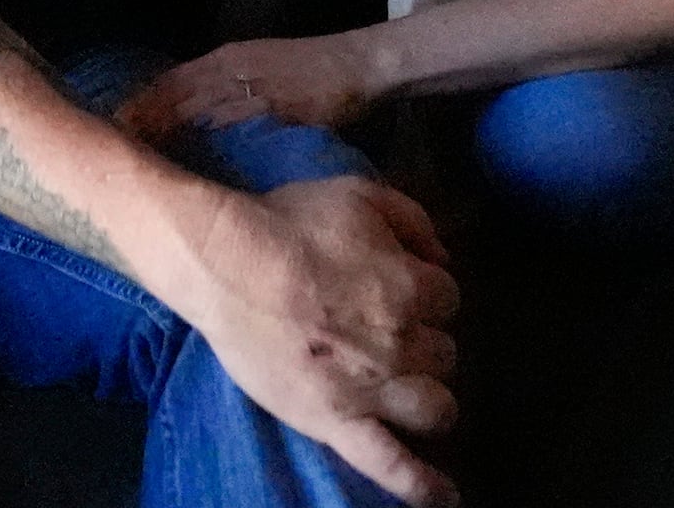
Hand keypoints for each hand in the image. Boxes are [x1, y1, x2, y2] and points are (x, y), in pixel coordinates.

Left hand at [123, 32, 388, 138]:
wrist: (358, 62)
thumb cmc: (310, 69)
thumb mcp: (259, 67)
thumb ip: (226, 88)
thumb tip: (193, 115)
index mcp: (225, 59)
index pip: (170, 82)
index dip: (141, 104)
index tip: (114, 127)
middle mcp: (232, 70)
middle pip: (175, 97)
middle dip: (144, 123)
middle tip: (114, 150)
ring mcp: (253, 88)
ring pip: (199, 111)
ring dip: (169, 135)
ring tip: (141, 162)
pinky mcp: (276, 109)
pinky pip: (237, 127)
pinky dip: (212, 144)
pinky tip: (194, 166)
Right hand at [156, 177, 462, 505]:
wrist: (223, 263)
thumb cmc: (289, 223)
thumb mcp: (361, 195)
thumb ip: (414, 222)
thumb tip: (444, 259)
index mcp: (410, 288)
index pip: (449, 298)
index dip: (426, 290)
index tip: (400, 285)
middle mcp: (401, 344)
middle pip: (445, 353)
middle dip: (425, 340)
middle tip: (390, 330)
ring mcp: (371, 390)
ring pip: (435, 405)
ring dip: (429, 395)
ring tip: (411, 389)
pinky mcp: (336, 423)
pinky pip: (390, 464)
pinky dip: (422, 485)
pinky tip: (445, 497)